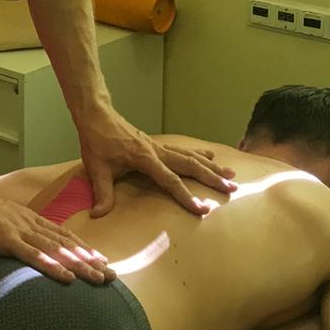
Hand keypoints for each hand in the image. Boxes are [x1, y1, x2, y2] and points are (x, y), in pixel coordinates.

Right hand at [0, 182, 116, 284]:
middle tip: (111, 274)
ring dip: (79, 265)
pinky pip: (32, 255)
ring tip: (98, 278)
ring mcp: (18, 230)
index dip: (83, 248)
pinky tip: (67, 277)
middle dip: (90, 259)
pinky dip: (52, 266)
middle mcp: (28, 223)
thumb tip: (20, 245)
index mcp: (27, 218)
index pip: (62, 234)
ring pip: (56, 249)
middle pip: (66, 243)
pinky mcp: (5, 239)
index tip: (101, 260)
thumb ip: (11, 233)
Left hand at [76, 104, 236, 216]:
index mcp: (145, 158)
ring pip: (190, 156)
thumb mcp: (96, 168)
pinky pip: (183, 149)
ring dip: (211, 166)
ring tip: (231, 175)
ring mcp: (159, 146)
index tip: (203, 209)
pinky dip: (198, 153)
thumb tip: (98, 215)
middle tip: (233, 189)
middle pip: (190, 166)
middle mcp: (157, 151)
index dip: (187, 197)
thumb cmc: (96, 141)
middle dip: (212, 178)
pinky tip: (211, 156)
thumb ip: (101, 192)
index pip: (171, 181)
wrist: (96, 115)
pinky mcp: (157, 144)